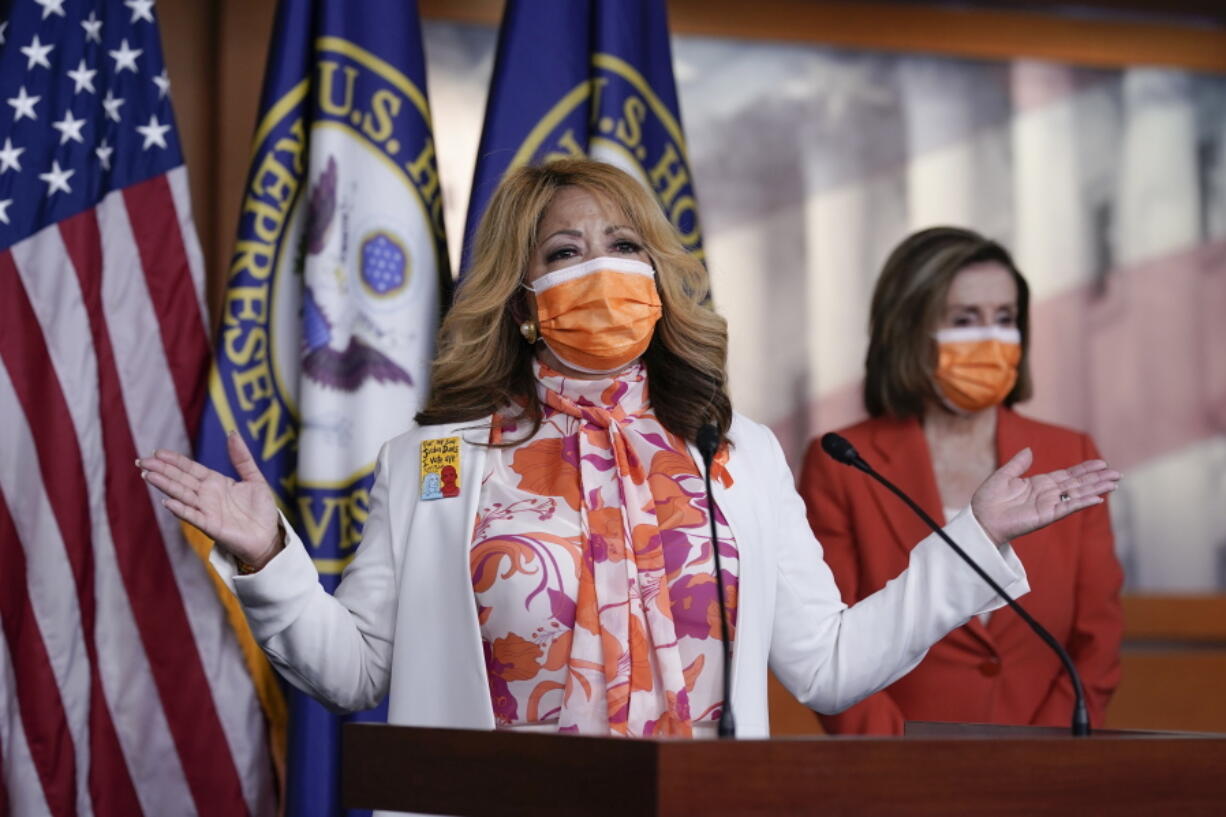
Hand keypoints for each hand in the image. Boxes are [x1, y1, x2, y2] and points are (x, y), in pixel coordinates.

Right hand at [138, 431, 282, 569]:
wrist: (269, 536)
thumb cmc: (261, 509)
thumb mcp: (255, 478)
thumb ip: (242, 458)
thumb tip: (232, 432)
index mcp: (215, 482)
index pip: (190, 468)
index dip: (174, 460)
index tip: (157, 452)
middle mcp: (207, 495)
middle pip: (181, 480)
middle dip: (162, 470)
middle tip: (142, 461)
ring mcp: (207, 510)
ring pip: (182, 495)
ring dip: (165, 485)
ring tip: (148, 475)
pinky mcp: (211, 526)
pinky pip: (193, 516)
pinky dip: (181, 509)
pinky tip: (168, 502)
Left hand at [971, 447, 1120, 544]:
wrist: (980, 519)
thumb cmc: (988, 500)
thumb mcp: (1003, 476)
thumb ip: (1018, 464)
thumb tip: (1030, 450)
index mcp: (1039, 484)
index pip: (1068, 475)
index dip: (1085, 469)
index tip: (1102, 463)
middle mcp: (1048, 494)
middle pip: (1078, 484)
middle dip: (1097, 478)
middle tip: (1117, 473)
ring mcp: (1048, 505)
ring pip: (1077, 495)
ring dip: (1096, 489)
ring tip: (1114, 483)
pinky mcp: (1045, 516)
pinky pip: (1067, 508)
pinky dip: (1081, 503)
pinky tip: (1097, 499)